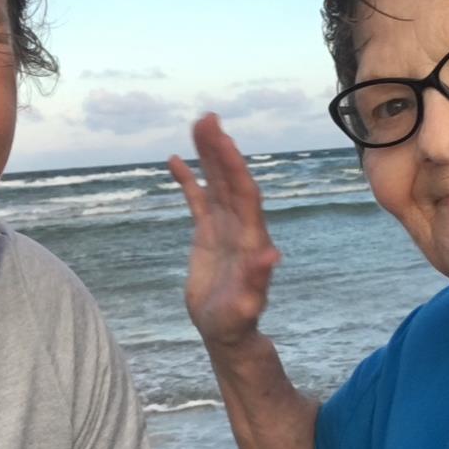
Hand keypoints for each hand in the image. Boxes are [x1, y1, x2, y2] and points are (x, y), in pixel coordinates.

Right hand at [168, 113, 280, 347]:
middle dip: (221, 150)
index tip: (224, 139)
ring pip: (216, 184)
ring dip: (208, 155)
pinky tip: (176, 159)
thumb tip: (272, 254)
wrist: (226, 331)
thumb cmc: (237, 321)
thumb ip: (258, 279)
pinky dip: (189, 179)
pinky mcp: (208, 234)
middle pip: (231, 180)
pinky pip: (198, 199)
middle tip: (208, 118)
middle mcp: (241, 226)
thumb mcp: (247, 304)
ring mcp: (224, 228)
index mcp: (252, 237)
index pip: (244, 194)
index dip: (235, 166)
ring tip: (198, 124)